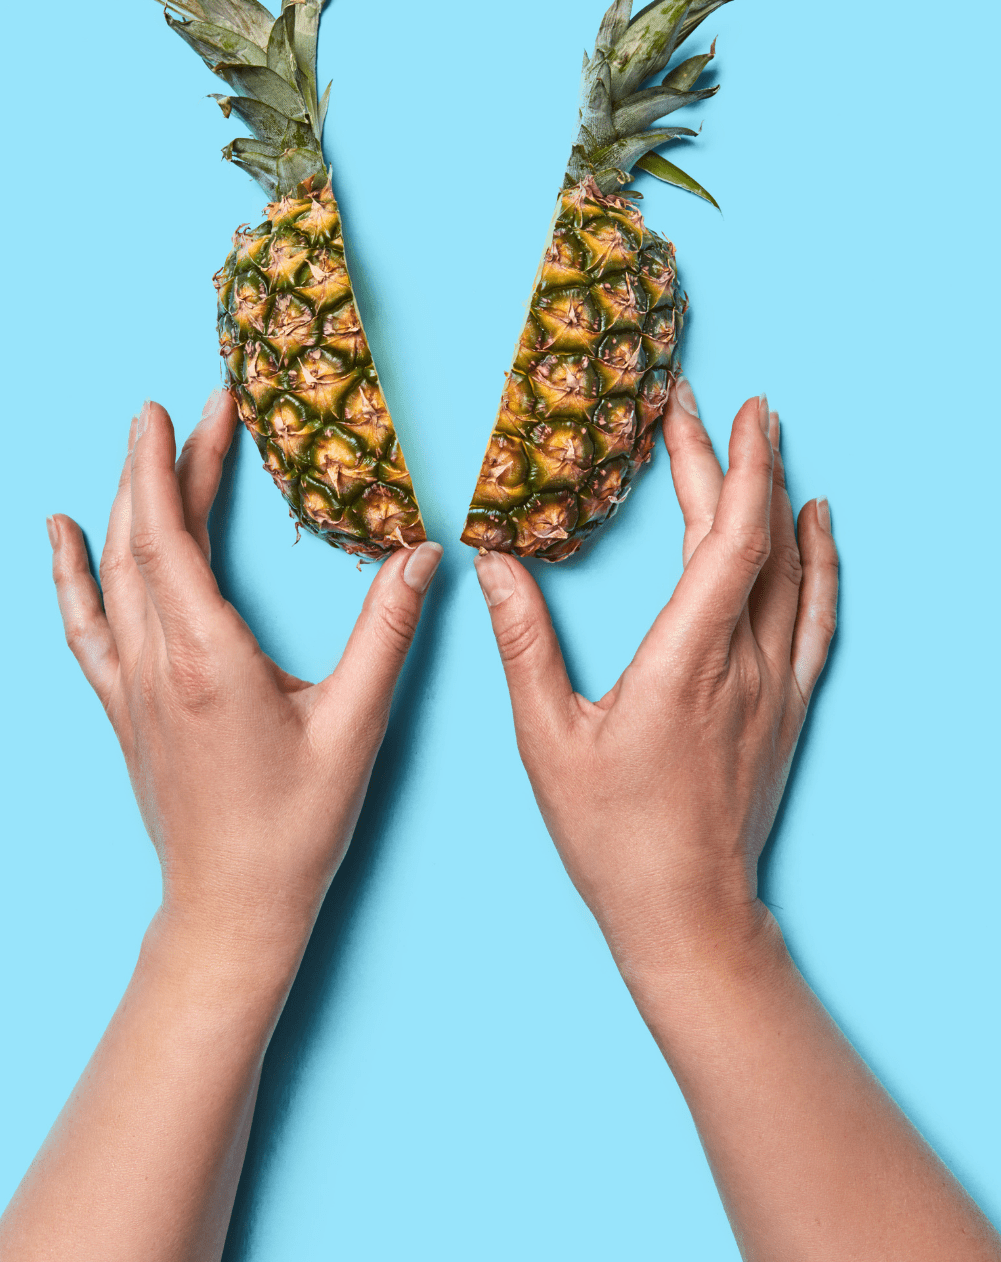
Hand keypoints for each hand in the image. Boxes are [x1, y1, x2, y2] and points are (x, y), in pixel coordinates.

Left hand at [49, 390, 442, 988]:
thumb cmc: (295, 826)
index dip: (174, 464)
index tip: (180, 406)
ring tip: (141, 444)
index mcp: (207, 659)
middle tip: (187, 407)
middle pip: (143, 540)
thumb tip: (423, 556)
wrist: (231, 909)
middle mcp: (156, 664)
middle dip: (161, 464)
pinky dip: (69, 573)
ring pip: (112, 574)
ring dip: (126, 502)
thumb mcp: (355, 726)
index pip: (174, 537)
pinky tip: (60, 534)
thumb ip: (388, 634)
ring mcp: (131, 687)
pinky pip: (85, 624)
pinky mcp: (125, 709)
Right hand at [474, 382, 837, 994]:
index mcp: (685, 662)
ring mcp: (774, 685)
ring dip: (776, 494)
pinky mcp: (787, 707)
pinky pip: (818, 616)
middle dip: (731, 458)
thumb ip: (523, 643)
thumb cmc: (611, 835)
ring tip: (763, 433)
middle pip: (751, 537)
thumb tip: (495, 562)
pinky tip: (815, 522)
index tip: (704, 406)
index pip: (723, 537)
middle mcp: (743, 663)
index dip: (719, 462)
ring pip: (791, 569)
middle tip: (704, 400)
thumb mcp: (547, 738)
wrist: (686, 913)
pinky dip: (821, 561)